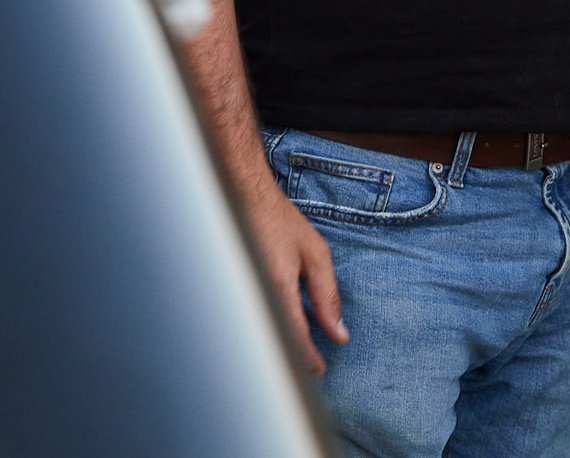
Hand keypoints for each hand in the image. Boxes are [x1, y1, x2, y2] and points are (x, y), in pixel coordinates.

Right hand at [244, 183, 347, 375]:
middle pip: (274, 343)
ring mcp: (240, 295)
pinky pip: (248, 320)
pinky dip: (264, 328)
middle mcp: (255, 295)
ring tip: (293, 347)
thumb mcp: (315, 254)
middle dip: (292, 359)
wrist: (243, 199)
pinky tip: (274, 324)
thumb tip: (338, 332)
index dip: (308, 360)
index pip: (295, 339)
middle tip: (308, 364)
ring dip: (277, 344)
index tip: (318, 369)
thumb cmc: (279, 222)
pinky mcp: (231, 292)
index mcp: (279, 288)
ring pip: (259, 335)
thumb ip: (327, 295)